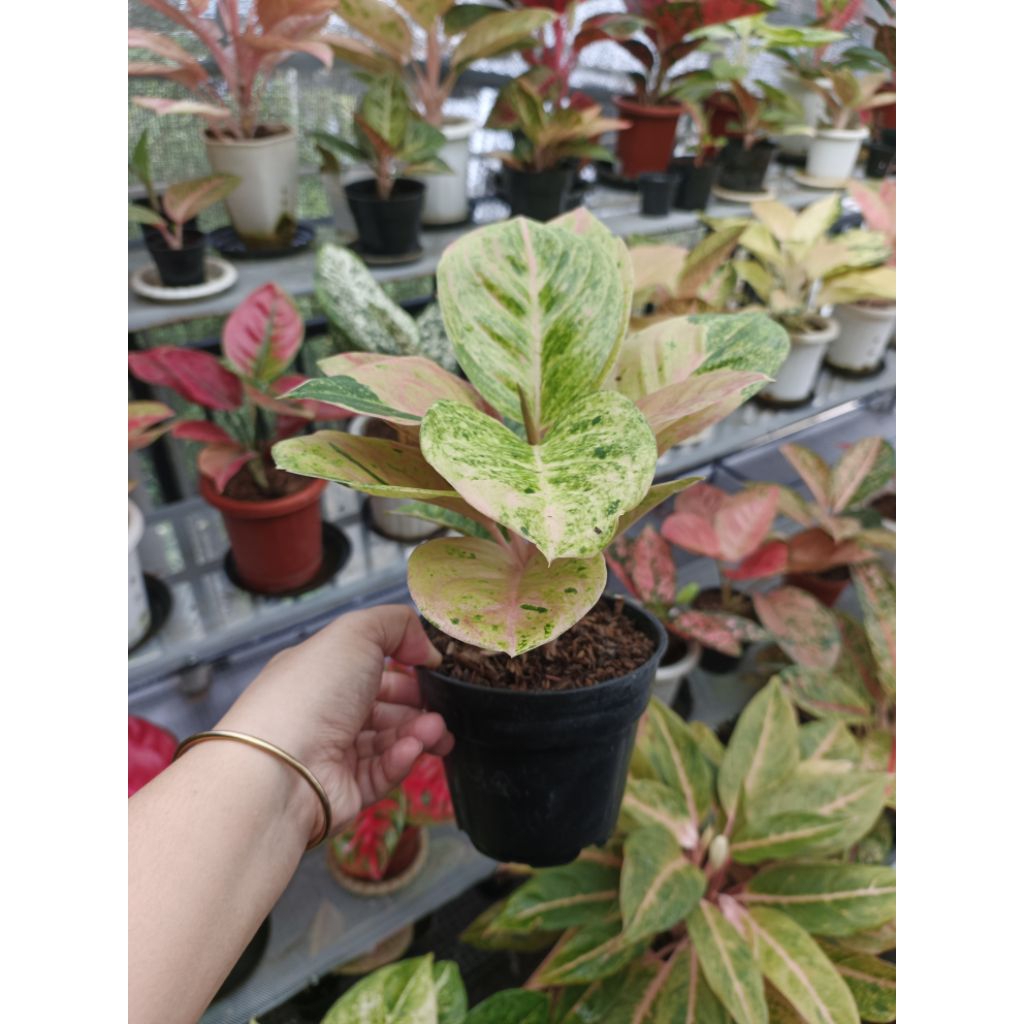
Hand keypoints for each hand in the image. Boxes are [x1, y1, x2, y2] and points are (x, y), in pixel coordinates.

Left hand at [216, 605, 452, 838]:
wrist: (280, 769)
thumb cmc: (311, 693)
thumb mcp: (355, 633)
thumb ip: (397, 625)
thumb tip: (425, 648)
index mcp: (321, 672)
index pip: (371, 668)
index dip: (405, 668)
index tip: (433, 670)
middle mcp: (325, 711)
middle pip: (386, 706)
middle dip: (420, 705)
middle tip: (444, 708)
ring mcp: (334, 752)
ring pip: (390, 740)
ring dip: (419, 732)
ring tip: (437, 732)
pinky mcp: (346, 789)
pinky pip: (383, 772)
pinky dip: (402, 759)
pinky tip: (413, 749)